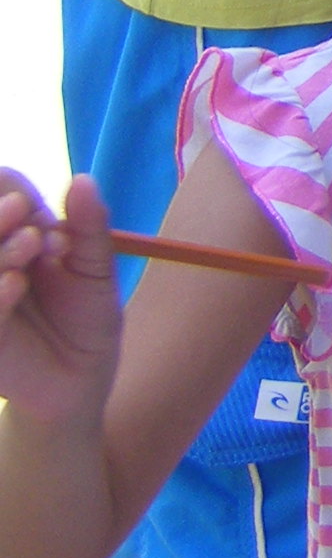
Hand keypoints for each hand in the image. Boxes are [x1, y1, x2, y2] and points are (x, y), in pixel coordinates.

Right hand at [0, 173, 121, 423]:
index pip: (3, 195)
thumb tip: (83, 180)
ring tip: (32, 243)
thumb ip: (89, 226)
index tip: (26, 199)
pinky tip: (14, 283)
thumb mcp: (96, 267)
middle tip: (21, 208)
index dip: (7, 191)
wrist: (80, 377)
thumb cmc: (87, 315)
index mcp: (19, 234)